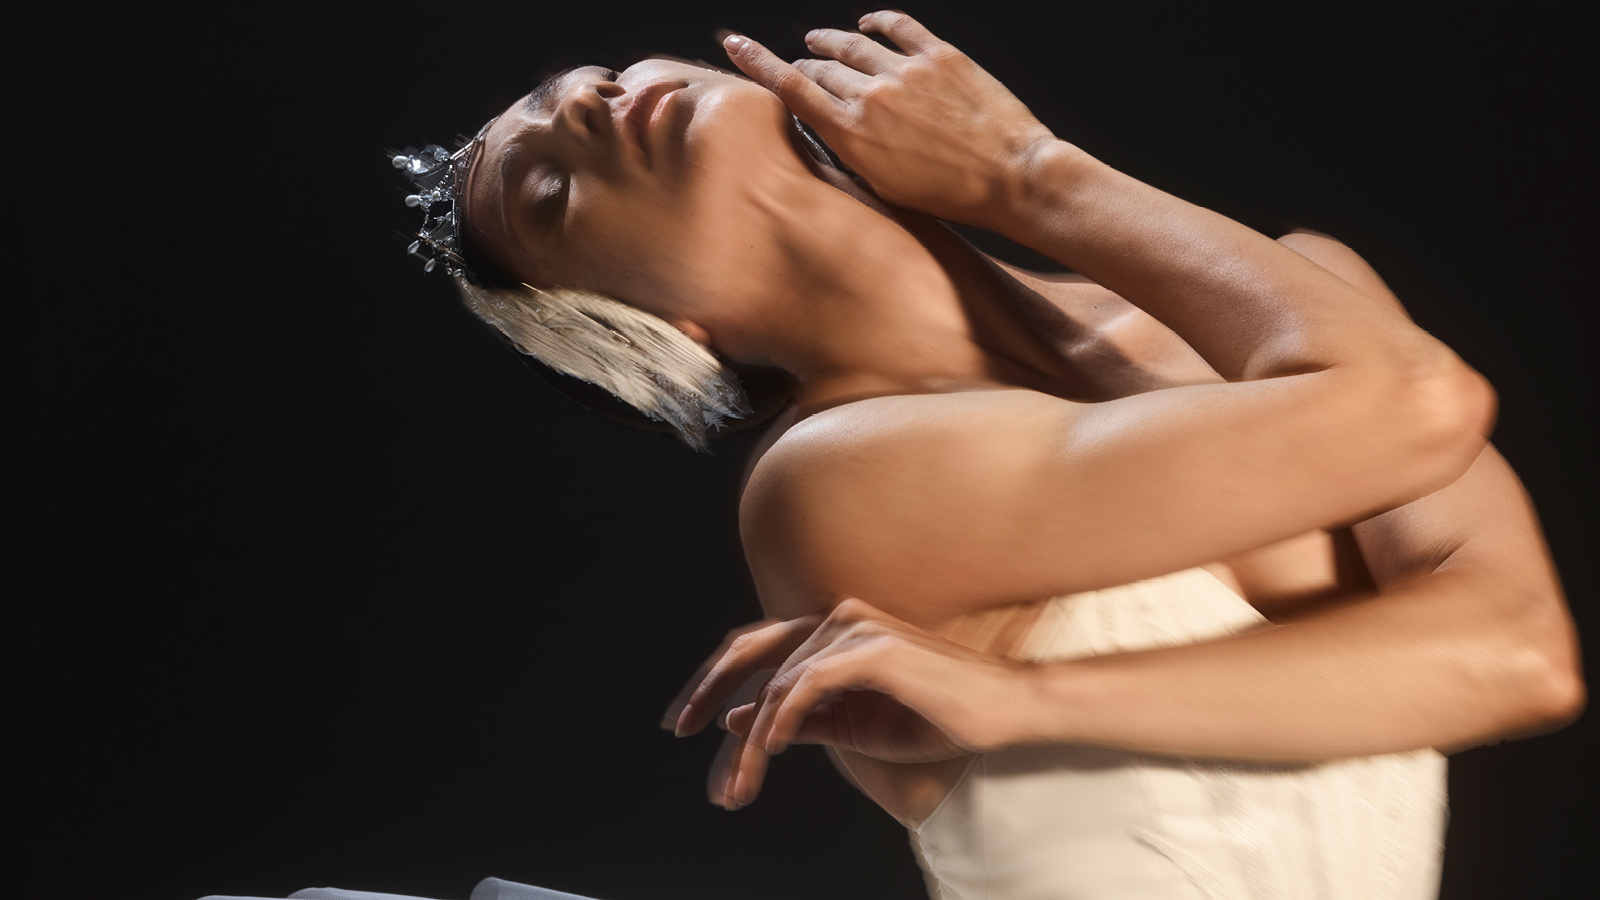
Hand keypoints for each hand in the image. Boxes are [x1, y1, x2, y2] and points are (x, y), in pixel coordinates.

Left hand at [663, 599, 1032, 808]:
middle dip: (706, 689)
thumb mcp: (854, 726)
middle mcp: (838, 617)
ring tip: (736, 780)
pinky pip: (809, 684)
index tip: (684, 720)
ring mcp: (856, 628)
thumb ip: (800, 719)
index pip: (757, 645)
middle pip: (752, 648)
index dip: (713, 679)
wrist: (1002, 712)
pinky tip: (767, 747)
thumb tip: (742, 718)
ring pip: (779, 679)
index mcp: (833, 629)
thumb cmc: (937, 716)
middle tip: (677, 728)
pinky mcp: (874, 650)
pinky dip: (783, 717)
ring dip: (752, 734)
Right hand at [722, 11, 1056, 229]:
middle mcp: (872, 96)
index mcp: (852, 134)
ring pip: (853, 43)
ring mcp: (906, 71)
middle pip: (822, 68)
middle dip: (806, 66)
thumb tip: (830, 129)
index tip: (734, 43)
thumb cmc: (952, 196)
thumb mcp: (885, 187)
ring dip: (831, 41)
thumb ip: (851, 153)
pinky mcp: (940, 55)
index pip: (791, 88)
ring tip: (819, 40)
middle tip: (800, 67)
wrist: (1011, 177)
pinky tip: (869, 21)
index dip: (758, 62)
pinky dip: (878, 20)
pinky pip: (898, 26)